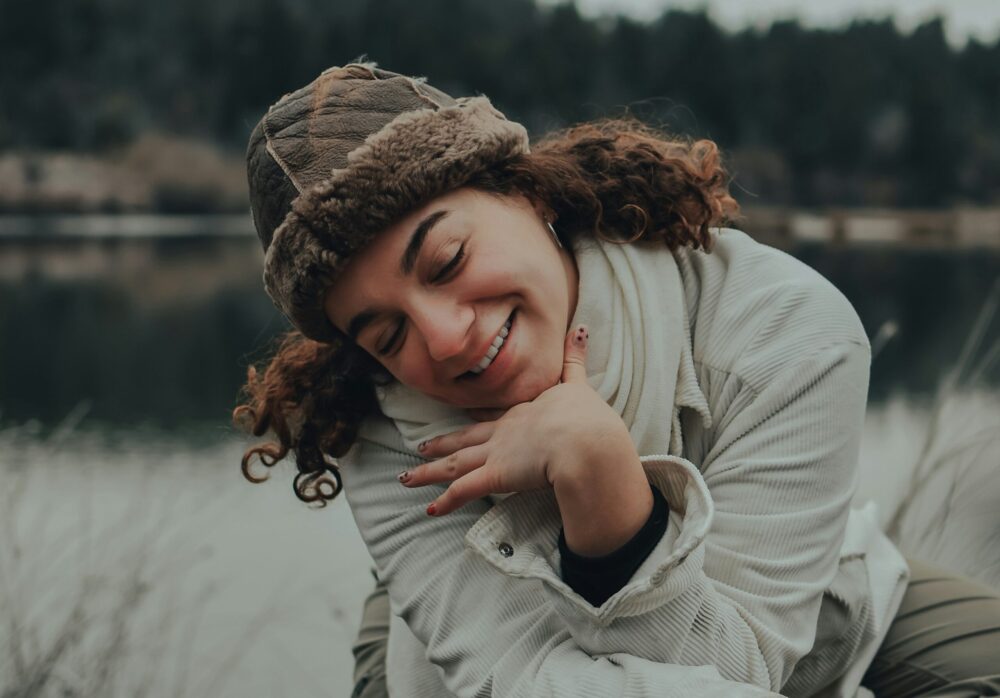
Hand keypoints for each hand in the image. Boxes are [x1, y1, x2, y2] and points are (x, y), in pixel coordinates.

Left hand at [398, 324, 637, 515]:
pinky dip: (446, 500)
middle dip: (440, 444)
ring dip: (429, 472)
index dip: (474, 418)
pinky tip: (430, 509)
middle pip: (464, 439)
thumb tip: (580, 329)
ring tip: (406, 479)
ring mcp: (496, 454)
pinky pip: (464, 490)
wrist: (583, 439)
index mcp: (521, 413)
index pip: (491, 416)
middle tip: (420, 447)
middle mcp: (502, 433)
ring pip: (454, 464)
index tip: (461, 417)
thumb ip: (575, 360)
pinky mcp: (496, 476)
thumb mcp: (579, 384)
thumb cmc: (584, 416)